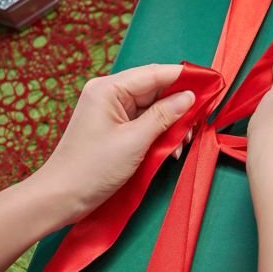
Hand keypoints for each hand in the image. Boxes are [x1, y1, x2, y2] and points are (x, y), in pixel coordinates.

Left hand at [30, 64, 194, 224]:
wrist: (60, 198)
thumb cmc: (93, 168)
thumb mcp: (135, 141)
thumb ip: (164, 116)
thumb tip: (190, 97)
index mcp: (109, 88)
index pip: (155, 73)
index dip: (185, 77)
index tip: (212, 83)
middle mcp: (109, 94)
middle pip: (155, 90)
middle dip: (179, 106)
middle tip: (201, 121)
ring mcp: (110, 112)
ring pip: (152, 108)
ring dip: (171, 124)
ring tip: (183, 143)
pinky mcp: (113, 129)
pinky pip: (143, 123)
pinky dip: (159, 134)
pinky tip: (171, 149)